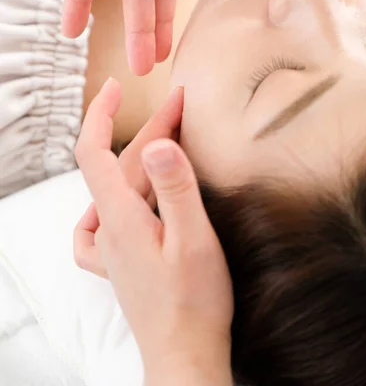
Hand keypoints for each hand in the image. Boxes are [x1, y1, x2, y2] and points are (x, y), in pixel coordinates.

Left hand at [74, 78, 233, 383]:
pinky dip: (111, 202)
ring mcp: (113, 247)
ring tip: (172, 140)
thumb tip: (155, 144)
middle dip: (151, 129)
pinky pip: (101, 225)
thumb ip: (176, 189)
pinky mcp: (122, 262)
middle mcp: (109, 229)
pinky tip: (123, 202)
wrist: (185, 355)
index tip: (116, 86)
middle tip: (182, 105)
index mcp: (121, 218)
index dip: (101, 114)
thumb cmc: (194, 302)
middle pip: (121, 165)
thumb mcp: (194, 240)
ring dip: (144, 158)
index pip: (94, 152)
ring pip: (122, 188)